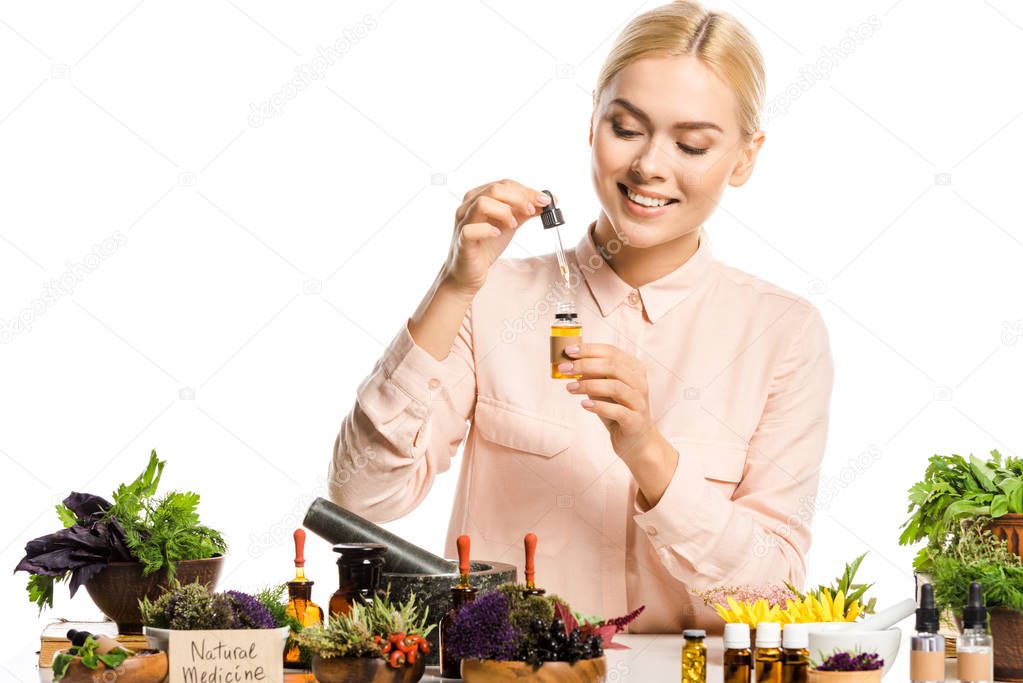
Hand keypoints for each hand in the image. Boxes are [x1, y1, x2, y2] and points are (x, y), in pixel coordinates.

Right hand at [442, 180, 554, 295]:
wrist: (469, 272)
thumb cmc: (486, 245)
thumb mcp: (510, 224)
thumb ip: (525, 212)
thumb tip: (547, 201)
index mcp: (479, 197)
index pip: (504, 184)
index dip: (526, 190)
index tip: (545, 200)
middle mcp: (468, 206)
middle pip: (495, 189)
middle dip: (519, 198)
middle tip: (532, 211)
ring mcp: (463, 222)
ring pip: (482, 203)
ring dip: (504, 212)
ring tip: (514, 225)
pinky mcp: (462, 240)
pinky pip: (471, 229)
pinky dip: (488, 230)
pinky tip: (498, 234)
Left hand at [559, 342, 657, 459]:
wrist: (636, 440)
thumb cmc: (617, 410)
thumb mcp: (603, 389)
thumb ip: (592, 375)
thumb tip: (570, 363)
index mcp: (634, 369)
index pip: (611, 352)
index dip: (589, 349)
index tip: (568, 351)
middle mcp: (640, 382)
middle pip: (612, 366)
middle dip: (585, 365)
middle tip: (564, 369)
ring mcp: (639, 401)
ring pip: (614, 386)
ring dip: (588, 385)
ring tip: (570, 388)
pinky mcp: (636, 420)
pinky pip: (617, 411)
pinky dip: (599, 406)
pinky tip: (584, 405)